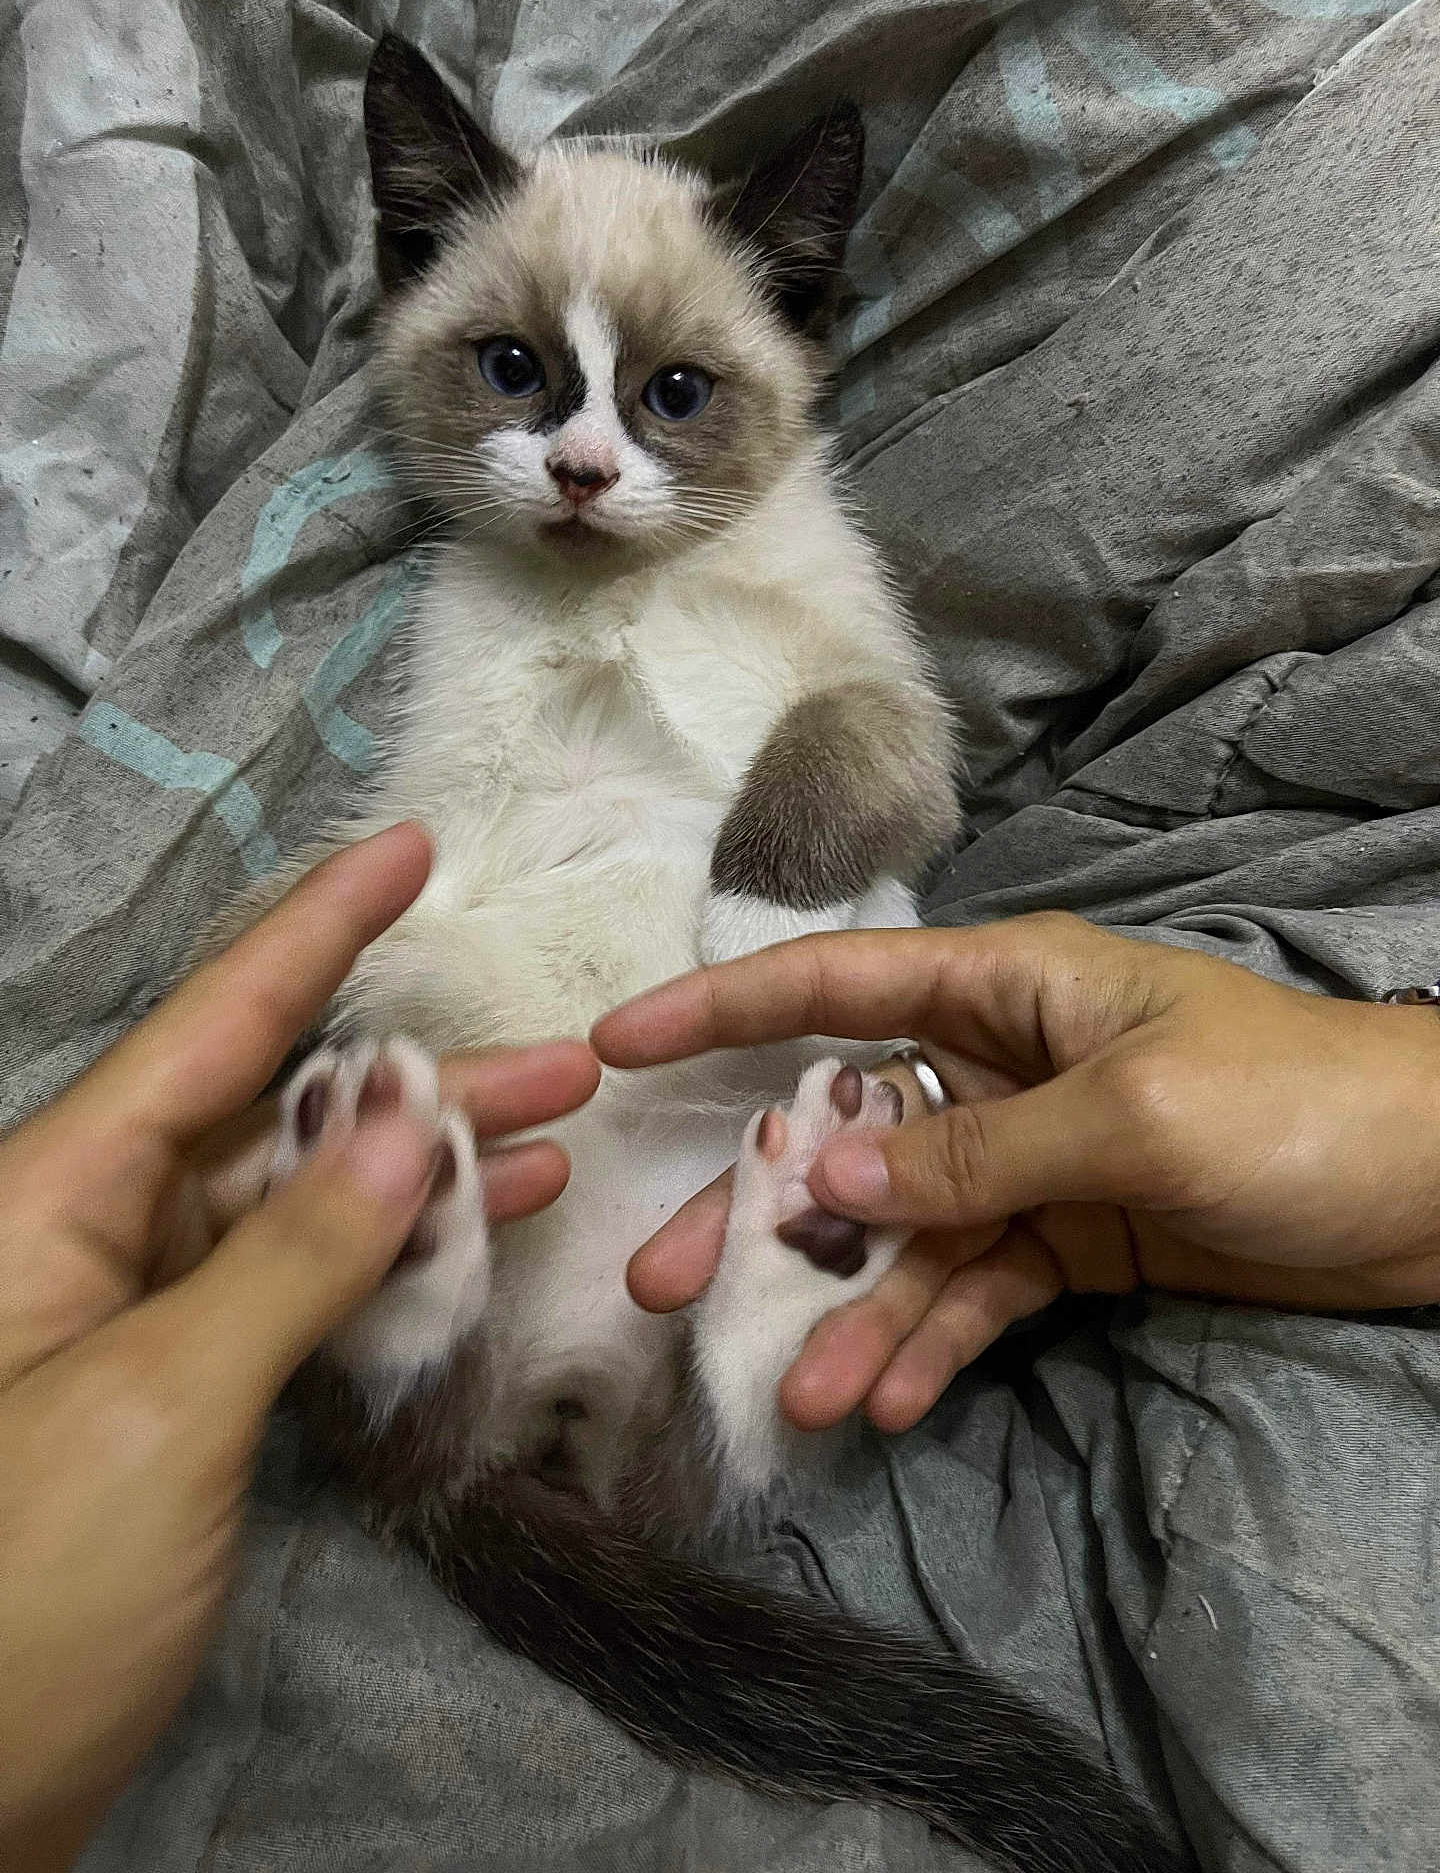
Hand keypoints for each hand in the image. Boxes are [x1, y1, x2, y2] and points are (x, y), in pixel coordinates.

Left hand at [0, 823, 598, 1871]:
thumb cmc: (23, 1593)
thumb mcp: (164, 1403)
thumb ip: (293, 1252)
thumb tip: (408, 1119)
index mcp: (53, 1198)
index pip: (211, 1029)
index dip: (315, 931)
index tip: (408, 849)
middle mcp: (90, 1234)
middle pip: (271, 1114)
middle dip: (415, 1082)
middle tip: (563, 1056)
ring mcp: (132, 1318)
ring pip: (294, 1204)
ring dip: (422, 1175)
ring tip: (559, 1134)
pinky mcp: (172, 1395)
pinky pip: (289, 1291)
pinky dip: (384, 1265)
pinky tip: (477, 1241)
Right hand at [592, 912, 1439, 1434]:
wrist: (1437, 1194)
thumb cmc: (1292, 1107)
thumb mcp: (1127, 1117)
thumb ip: (974, 1148)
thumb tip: (827, 1168)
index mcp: (1006, 990)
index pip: (835, 985)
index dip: (718, 1006)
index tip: (614, 1043)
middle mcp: (997, 1067)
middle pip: (845, 1130)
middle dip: (757, 1209)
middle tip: (661, 1284)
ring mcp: (1027, 1161)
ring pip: (903, 1234)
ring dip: (848, 1311)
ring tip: (798, 1395)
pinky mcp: (1066, 1240)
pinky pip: (973, 1291)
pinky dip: (932, 1343)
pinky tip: (890, 1401)